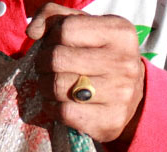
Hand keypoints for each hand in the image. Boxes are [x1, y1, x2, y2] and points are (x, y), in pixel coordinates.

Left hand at [27, 4, 144, 143]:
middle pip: (58, 59)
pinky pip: (65, 112)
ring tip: (51, 85)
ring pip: (58, 87)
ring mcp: (120, 94)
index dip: (50, 38)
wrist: (134, 96)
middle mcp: (124, 62)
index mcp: (119, 32)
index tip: (52, 47)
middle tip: (46, 69)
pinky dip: (53, 108)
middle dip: (42, 64)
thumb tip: (32, 31)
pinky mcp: (111, 120)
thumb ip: (55, 17)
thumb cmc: (102, 56)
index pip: (66, 30)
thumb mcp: (85, 27)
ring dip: (45, 87)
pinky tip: (57, 104)